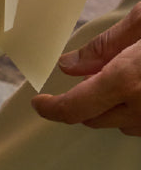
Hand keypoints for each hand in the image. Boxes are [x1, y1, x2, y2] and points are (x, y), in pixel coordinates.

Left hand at [32, 1, 140, 135]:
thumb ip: (106, 44)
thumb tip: (69, 64)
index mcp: (128, 80)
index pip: (75, 108)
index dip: (51, 109)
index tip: (39, 103)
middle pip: (95, 118)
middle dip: (82, 101)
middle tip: (88, 74)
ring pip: (123, 124)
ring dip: (112, 107)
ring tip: (124, 76)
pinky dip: (136, 110)